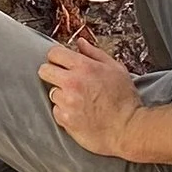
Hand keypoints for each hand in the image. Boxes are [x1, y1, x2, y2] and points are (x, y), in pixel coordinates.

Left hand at [40, 40, 141, 157]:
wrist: (127, 129)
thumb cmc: (125, 100)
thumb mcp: (116, 69)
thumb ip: (94, 53)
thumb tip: (80, 43)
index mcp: (84, 67)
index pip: (54, 53)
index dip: (58, 57)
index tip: (61, 63)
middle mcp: (72, 83)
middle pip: (44, 71)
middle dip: (52, 73)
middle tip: (64, 80)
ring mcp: (67, 102)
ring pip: (51, 92)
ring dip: (61, 95)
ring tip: (78, 100)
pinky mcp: (65, 119)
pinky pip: (56, 111)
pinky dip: (64, 112)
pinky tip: (78, 113)